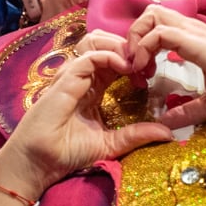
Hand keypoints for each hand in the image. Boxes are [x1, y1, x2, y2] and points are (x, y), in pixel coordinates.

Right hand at [0, 31, 170, 205]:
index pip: (113, 60)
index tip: (150, 73)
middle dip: (129, 46)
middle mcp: (82, 77)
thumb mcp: (111, 144)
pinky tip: (126, 67)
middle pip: (104, 42)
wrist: (38, 164)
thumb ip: (135, 135)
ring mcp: (72, 76)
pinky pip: (89, 56)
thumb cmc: (67, 154)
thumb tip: (167, 133)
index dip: (133, 60)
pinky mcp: (65, 80)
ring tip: (136, 62)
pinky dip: (109, 56)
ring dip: (119, 46)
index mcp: (92, 88)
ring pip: (95, 40)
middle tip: (147, 63)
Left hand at [124, 5, 205, 128]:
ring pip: (151, 15)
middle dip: (135, 35)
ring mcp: (192, 32)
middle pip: (150, 12)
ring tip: (139, 68)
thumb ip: (186, 111)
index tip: (142, 75)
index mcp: (194, 39)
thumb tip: (165, 124)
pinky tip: (147, 71)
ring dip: (138, 39)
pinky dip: (145, 49)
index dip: (143, 46)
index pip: (158, 25)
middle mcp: (191, 29)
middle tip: (136, 66)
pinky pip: (159, 33)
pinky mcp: (194, 40)